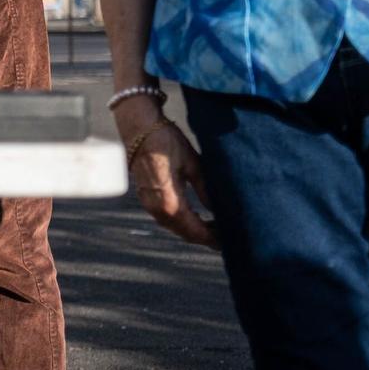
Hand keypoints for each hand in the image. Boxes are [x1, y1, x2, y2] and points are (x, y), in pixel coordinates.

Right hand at [120, 113, 216, 247]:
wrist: (138, 128)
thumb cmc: (166, 142)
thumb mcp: (193, 164)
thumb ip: (206, 190)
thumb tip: (220, 210)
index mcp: (169, 202)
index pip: (195, 230)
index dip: (213, 238)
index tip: (230, 241)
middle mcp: (156, 208)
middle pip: (185, 233)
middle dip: (205, 237)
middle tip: (227, 236)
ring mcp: (149, 204)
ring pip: (175, 227)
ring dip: (194, 231)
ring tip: (215, 228)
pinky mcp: (146, 198)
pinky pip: (166, 218)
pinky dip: (182, 222)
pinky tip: (196, 217)